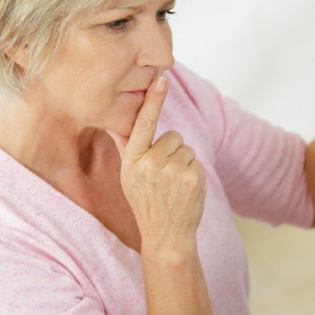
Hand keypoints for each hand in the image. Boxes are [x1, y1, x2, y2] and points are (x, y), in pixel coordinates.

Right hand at [107, 74, 206, 250]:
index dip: (153, 100)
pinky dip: (194, 173)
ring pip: (187, 148)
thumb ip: (128, 148)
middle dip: (173, 151)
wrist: (166, 235)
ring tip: (174, 185)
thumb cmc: (146, 202)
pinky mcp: (193, 176)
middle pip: (173, 136)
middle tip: (165, 177)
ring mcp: (173, 169)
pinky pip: (197, 160)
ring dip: (184, 163)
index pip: (143, 124)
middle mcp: (150, 163)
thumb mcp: (129, 176)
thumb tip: (117, 122)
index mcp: (132, 160)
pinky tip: (184, 190)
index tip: (161, 80)